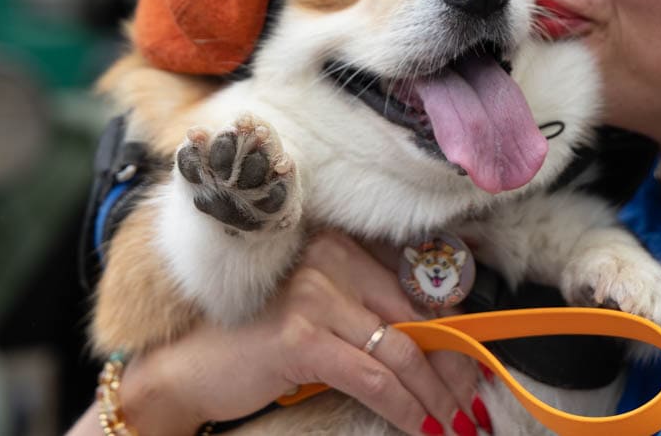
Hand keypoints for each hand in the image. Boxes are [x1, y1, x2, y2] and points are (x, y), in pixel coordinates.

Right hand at [69, 231, 486, 435]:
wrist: (186, 369)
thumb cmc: (259, 339)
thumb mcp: (319, 310)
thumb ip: (367, 308)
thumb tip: (438, 332)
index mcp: (338, 243)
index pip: (414, 280)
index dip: (452, 320)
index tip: (474, 354)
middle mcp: (329, 257)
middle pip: (414, 312)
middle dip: (451, 361)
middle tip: (473, 396)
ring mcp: (314, 295)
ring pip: (399, 348)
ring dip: (435, 391)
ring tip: (456, 419)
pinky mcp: (301, 337)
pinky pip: (372, 377)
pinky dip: (405, 406)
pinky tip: (422, 426)